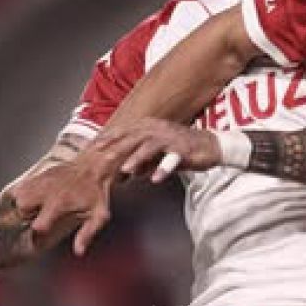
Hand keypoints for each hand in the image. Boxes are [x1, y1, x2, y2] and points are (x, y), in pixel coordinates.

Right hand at [15, 154, 115, 255]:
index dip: (38, 231)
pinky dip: (22, 193)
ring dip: (22, 203)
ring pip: (18, 195)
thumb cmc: (96, 193)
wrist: (93, 166)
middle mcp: (48, 193)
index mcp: (60, 204)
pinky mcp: (39, 176)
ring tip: (34, 207)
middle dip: (25, 215)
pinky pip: (21, 185)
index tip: (42, 232)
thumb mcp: (98, 215)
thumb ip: (87, 234)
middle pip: (22, 207)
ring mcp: (41, 182)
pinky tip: (32, 197)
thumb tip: (78, 252)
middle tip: (36, 216)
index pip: (40, 223)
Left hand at [103, 118, 220, 181]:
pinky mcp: (185, 149)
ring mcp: (172, 138)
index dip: (109, 139)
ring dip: (138, 158)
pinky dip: (164, 169)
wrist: (211, 146)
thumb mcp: (157, 155)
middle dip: (117, 148)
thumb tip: (123, 174)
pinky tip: (156, 179)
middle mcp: (159, 129)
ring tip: (127, 170)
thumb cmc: (182, 150)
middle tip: (103, 159)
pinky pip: (172, 160)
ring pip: (151, 147)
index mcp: (150, 127)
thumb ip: (141, 162)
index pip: (125, 131)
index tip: (94, 148)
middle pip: (134, 137)